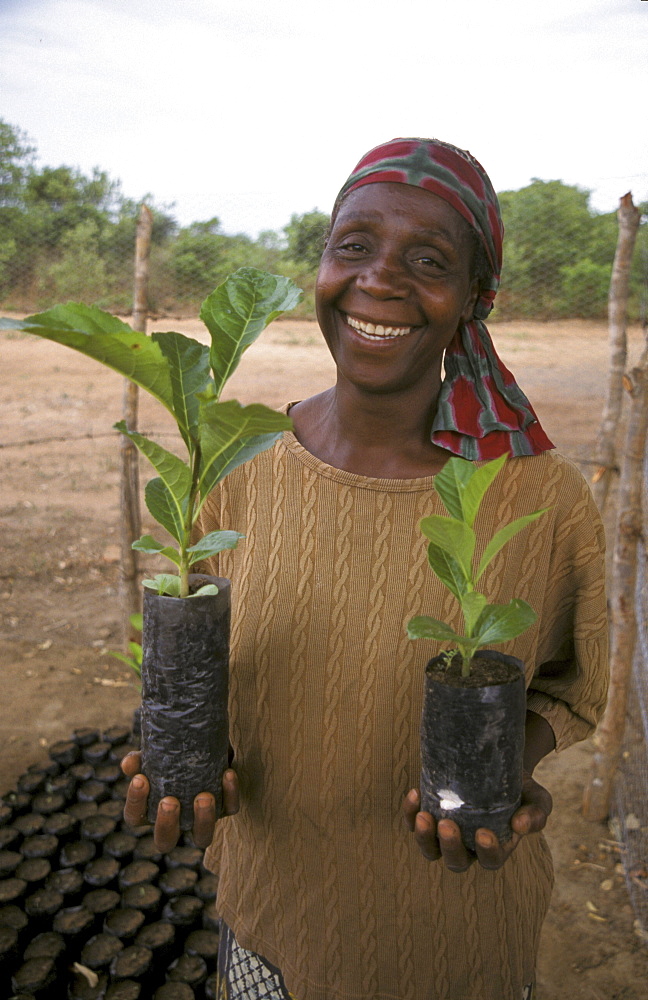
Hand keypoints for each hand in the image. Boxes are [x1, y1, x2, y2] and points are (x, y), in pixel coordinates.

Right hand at [121, 750, 239, 852]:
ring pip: (202, 837)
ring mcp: (201, 819)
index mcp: (151, 810)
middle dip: (167, 825)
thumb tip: (129, 764)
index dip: (135, 803)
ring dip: (203, 820)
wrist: (203, 743)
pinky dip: (230, 793)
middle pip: (165, 841)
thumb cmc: (172, 753)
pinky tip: (227, 774)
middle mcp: (176, 822)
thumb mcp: (155, 753)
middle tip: (170, 801)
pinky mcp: (225, 807)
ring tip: (203, 797)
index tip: (140, 779)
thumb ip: (140, 758)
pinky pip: (230, 808)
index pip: (135, 817)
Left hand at [402, 772, 551, 871]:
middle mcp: (469, 847)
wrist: (496, 764)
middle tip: (447, 824)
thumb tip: (521, 826)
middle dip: (450, 846)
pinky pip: (414, 822)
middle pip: (456, 862)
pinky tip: (414, 793)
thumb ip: (536, 813)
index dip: (486, 852)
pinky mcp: (430, 816)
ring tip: (423, 816)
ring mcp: (446, 834)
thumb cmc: (520, 787)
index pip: (490, 860)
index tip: (484, 833)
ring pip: (430, 849)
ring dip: (423, 837)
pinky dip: (410, 813)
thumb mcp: (537, 798)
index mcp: (496, 848)